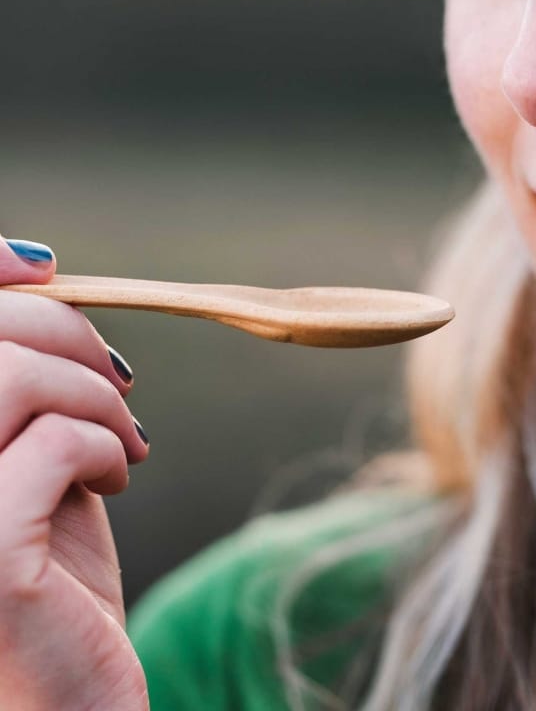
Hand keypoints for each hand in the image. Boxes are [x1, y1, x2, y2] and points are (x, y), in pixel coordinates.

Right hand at [0, 238, 150, 710]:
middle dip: (66, 336)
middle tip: (119, 384)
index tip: (43, 268)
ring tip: (124, 438)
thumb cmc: (52, 581)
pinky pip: (48, 443)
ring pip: (7, 378)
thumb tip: (45, 290)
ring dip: (90, 394)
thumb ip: (27, 393)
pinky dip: (100, 442)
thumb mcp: (33, 468)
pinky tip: (118, 475)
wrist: (71, 696)